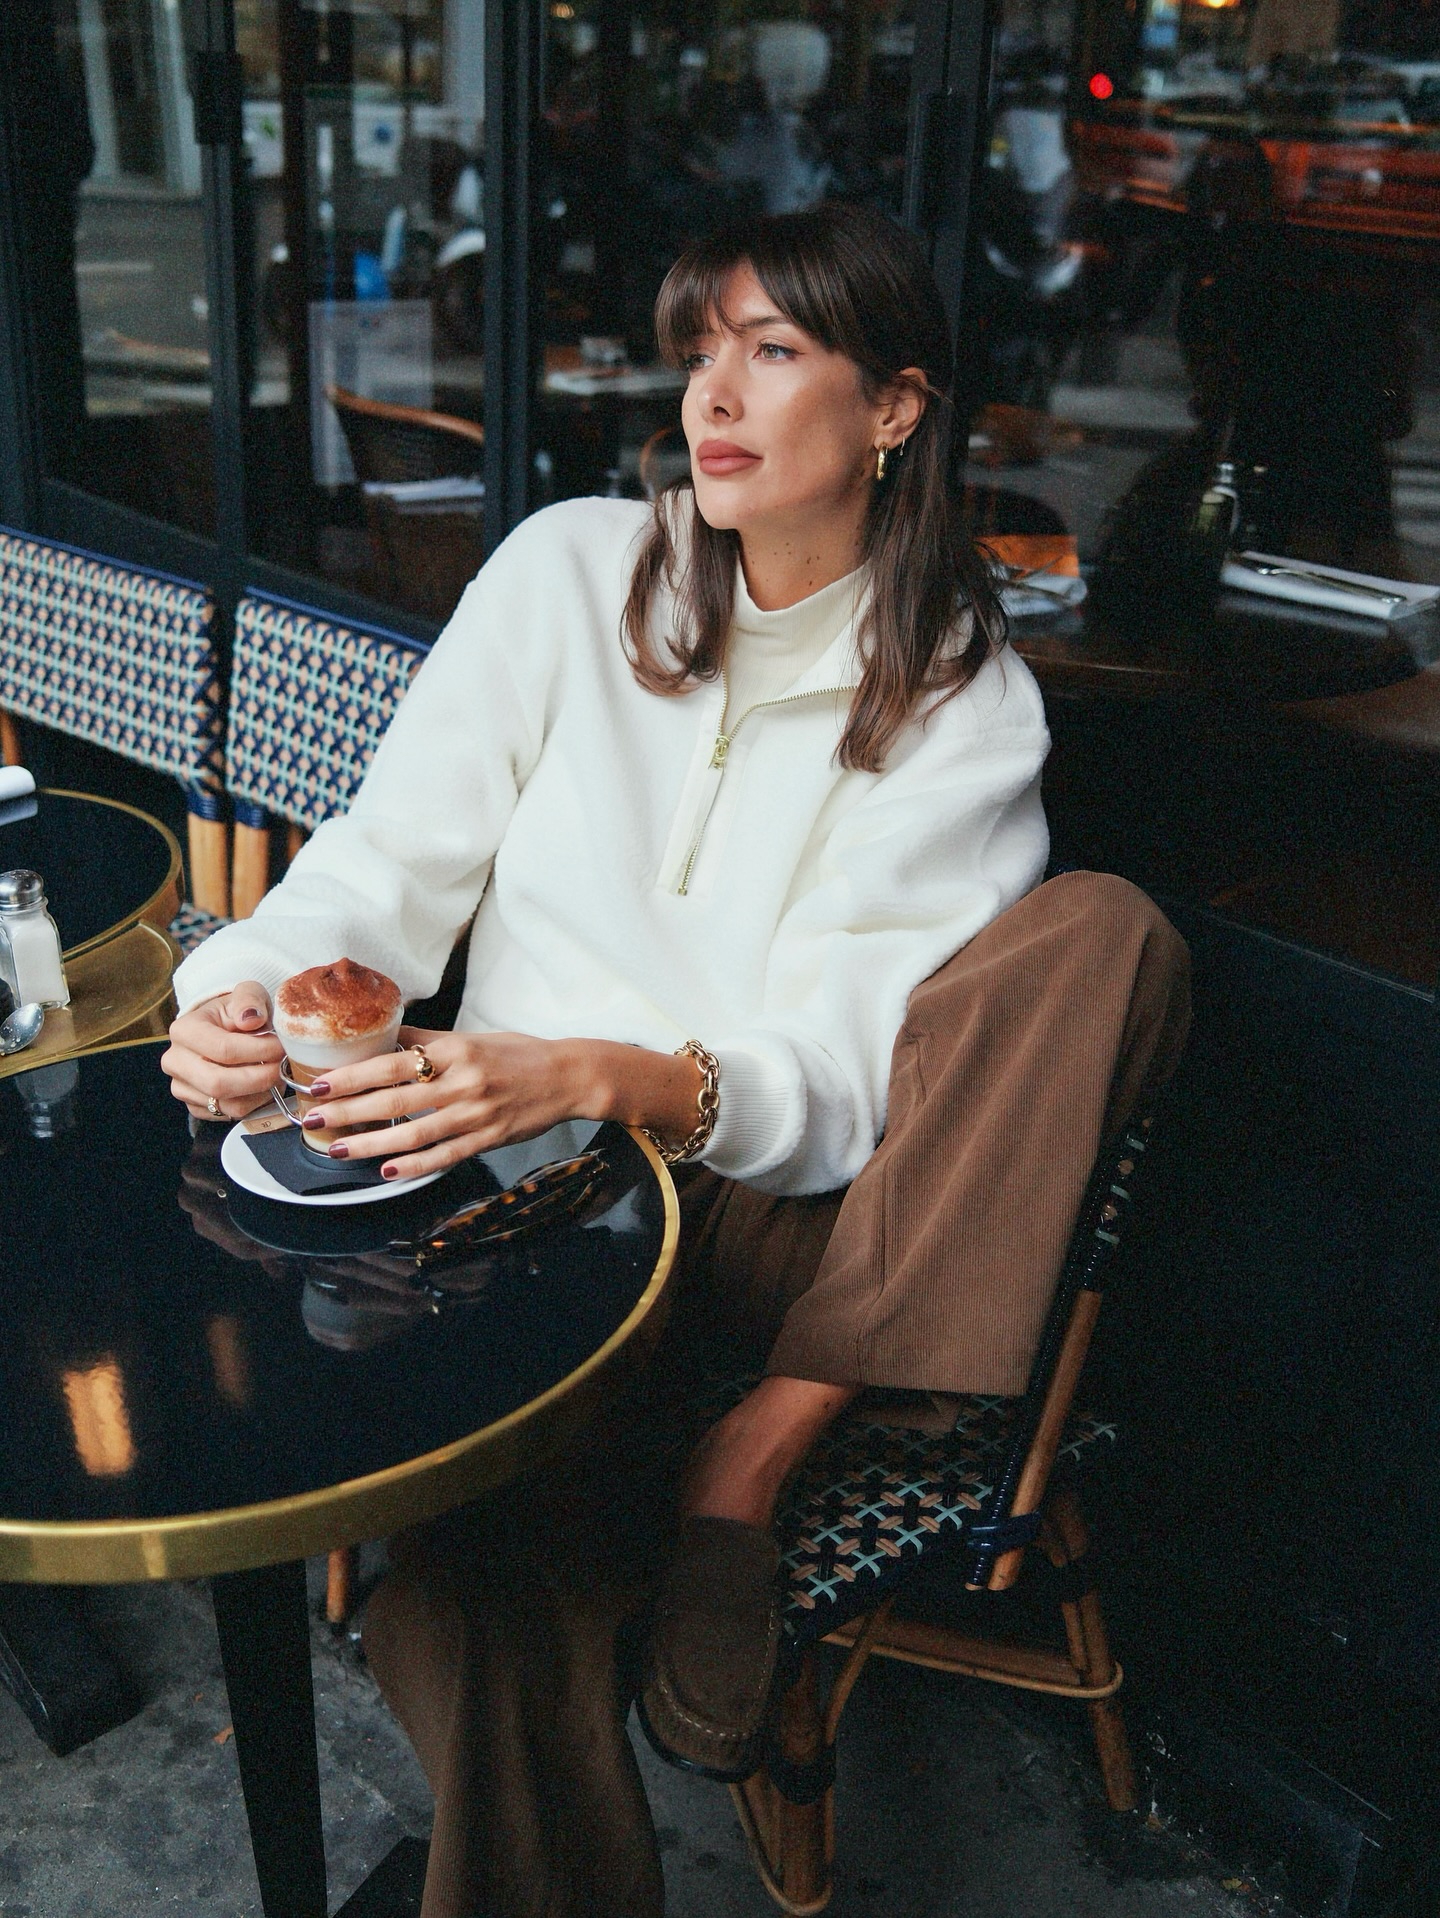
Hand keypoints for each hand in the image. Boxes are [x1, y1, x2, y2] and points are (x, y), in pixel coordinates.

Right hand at [162, 981, 283, 1121]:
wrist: (224, 1030)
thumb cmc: (237, 1012)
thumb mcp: (247, 994)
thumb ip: (250, 1000)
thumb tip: (250, 1018)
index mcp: (184, 1030)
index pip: (223, 1049)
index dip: (259, 1051)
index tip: (282, 1047)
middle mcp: (175, 1061)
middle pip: (220, 1084)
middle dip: (260, 1078)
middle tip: (282, 1066)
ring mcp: (182, 1087)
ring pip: (228, 1104)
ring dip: (260, 1093)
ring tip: (274, 1073)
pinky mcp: (195, 1106)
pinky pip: (229, 1114)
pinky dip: (253, 1103)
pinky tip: (261, 1084)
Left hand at [294, 1027, 594, 1180]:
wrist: (568, 1077)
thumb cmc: (518, 1054)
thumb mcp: (473, 1037)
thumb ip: (428, 1040)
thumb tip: (384, 1035)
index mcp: (456, 1051)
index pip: (394, 1063)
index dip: (355, 1075)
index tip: (323, 1082)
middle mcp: (463, 1082)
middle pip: (396, 1099)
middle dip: (349, 1110)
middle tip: (313, 1118)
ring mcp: (476, 1114)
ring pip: (414, 1133)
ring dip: (371, 1143)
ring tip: (338, 1148)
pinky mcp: (488, 1139)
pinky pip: (445, 1155)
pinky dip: (414, 1166)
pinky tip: (387, 1171)